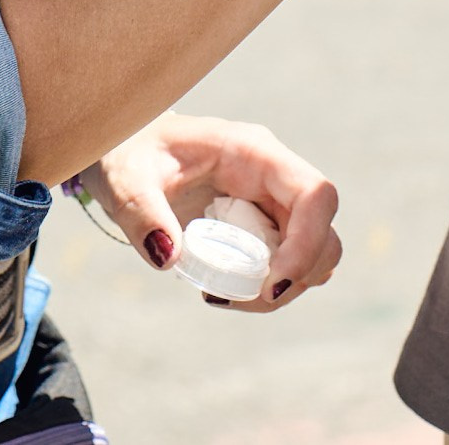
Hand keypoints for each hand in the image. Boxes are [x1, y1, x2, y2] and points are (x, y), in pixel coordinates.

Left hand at [74, 113, 340, 312]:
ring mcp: (271, 201)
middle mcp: (273, 176)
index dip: (308, 243)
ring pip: (313, 252)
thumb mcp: (125, 178)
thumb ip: (142, 213)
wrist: (125, 150)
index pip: (315, 194)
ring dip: (284, 286)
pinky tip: (221, 290)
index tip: (271, 284)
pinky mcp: (261, 224)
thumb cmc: (127, 153)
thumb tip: (169, 257)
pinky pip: (286, 261)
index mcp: (253, 153)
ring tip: (224, 296)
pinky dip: (266, 286)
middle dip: (297, 275)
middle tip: (245, 299)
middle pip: (324, 230)